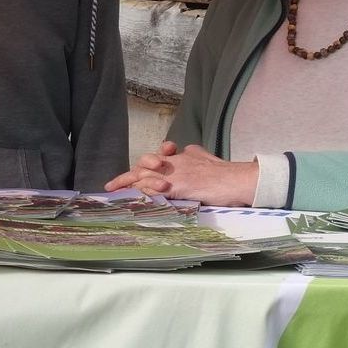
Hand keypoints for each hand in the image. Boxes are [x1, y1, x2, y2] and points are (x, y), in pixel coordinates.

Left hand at [108, 142, 258, 206]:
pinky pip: (155, 188)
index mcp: (179, 157)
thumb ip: (193, 154)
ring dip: (128, 184)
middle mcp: (174, 163)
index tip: (127, 177)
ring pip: (145, 176)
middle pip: (143, 166)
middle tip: (110, 186)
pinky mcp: (179, 186)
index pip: (153, 160)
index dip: (138, 169)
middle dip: (125, 177)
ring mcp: (175, 174)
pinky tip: (132, 197)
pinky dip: (142, 192)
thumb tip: (186, 150)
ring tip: (113, 191)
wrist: (237, 179)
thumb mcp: (205, 157)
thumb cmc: (225, 174)